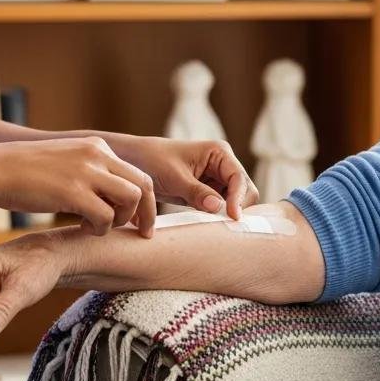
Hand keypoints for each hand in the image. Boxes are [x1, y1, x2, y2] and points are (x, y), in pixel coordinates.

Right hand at [0, 136, 155, 237]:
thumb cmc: (25, 172)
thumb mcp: (66, 161)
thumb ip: (90, 172)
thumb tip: (110, 194)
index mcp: (97, 147)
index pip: (138, 173)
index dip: (146, 200)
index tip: (142, 220)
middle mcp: (97, 154)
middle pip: (144, 185)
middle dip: (147, 213)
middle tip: (143, 233)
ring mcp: (86, 171)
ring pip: (130, 199)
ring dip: (120, 220)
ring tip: (100, 228)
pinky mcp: (73, 191)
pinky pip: (105, 217)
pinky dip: (100, 229)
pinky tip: (83, 230)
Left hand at [121, 137, 258, 219]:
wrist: (135, 162)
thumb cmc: (153, 161)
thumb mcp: (175, 177)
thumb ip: (197, 192)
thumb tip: (219, 207)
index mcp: (219, 152)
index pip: (238, 178)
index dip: (238, 198)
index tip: (232, 217)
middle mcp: (223, 165)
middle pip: (244, 190)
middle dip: (238, 207)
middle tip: (226, 226)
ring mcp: (217, 180)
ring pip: (235, 201)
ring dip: (229, 214)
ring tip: (217, 227)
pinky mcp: (209, 193)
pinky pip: (222, 208)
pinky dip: (219, 217)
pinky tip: (210, 226)